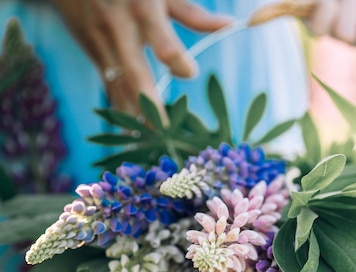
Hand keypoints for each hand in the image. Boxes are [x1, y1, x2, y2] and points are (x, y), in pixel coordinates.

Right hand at [52, 0, 230, 116]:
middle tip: (165, 133)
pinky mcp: (94, 54)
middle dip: (149, 106)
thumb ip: (193, 14)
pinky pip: (109, 87)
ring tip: (148, 143)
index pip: (164, 46)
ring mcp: (103, 44)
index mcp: (143, 10)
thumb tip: (229, 26)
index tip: (189, 72)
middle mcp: (121, 30)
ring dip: (133, 116)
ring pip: (119, 87)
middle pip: (135, 75)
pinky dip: (120, 109)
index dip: (178, 62)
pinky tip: (130, 132)